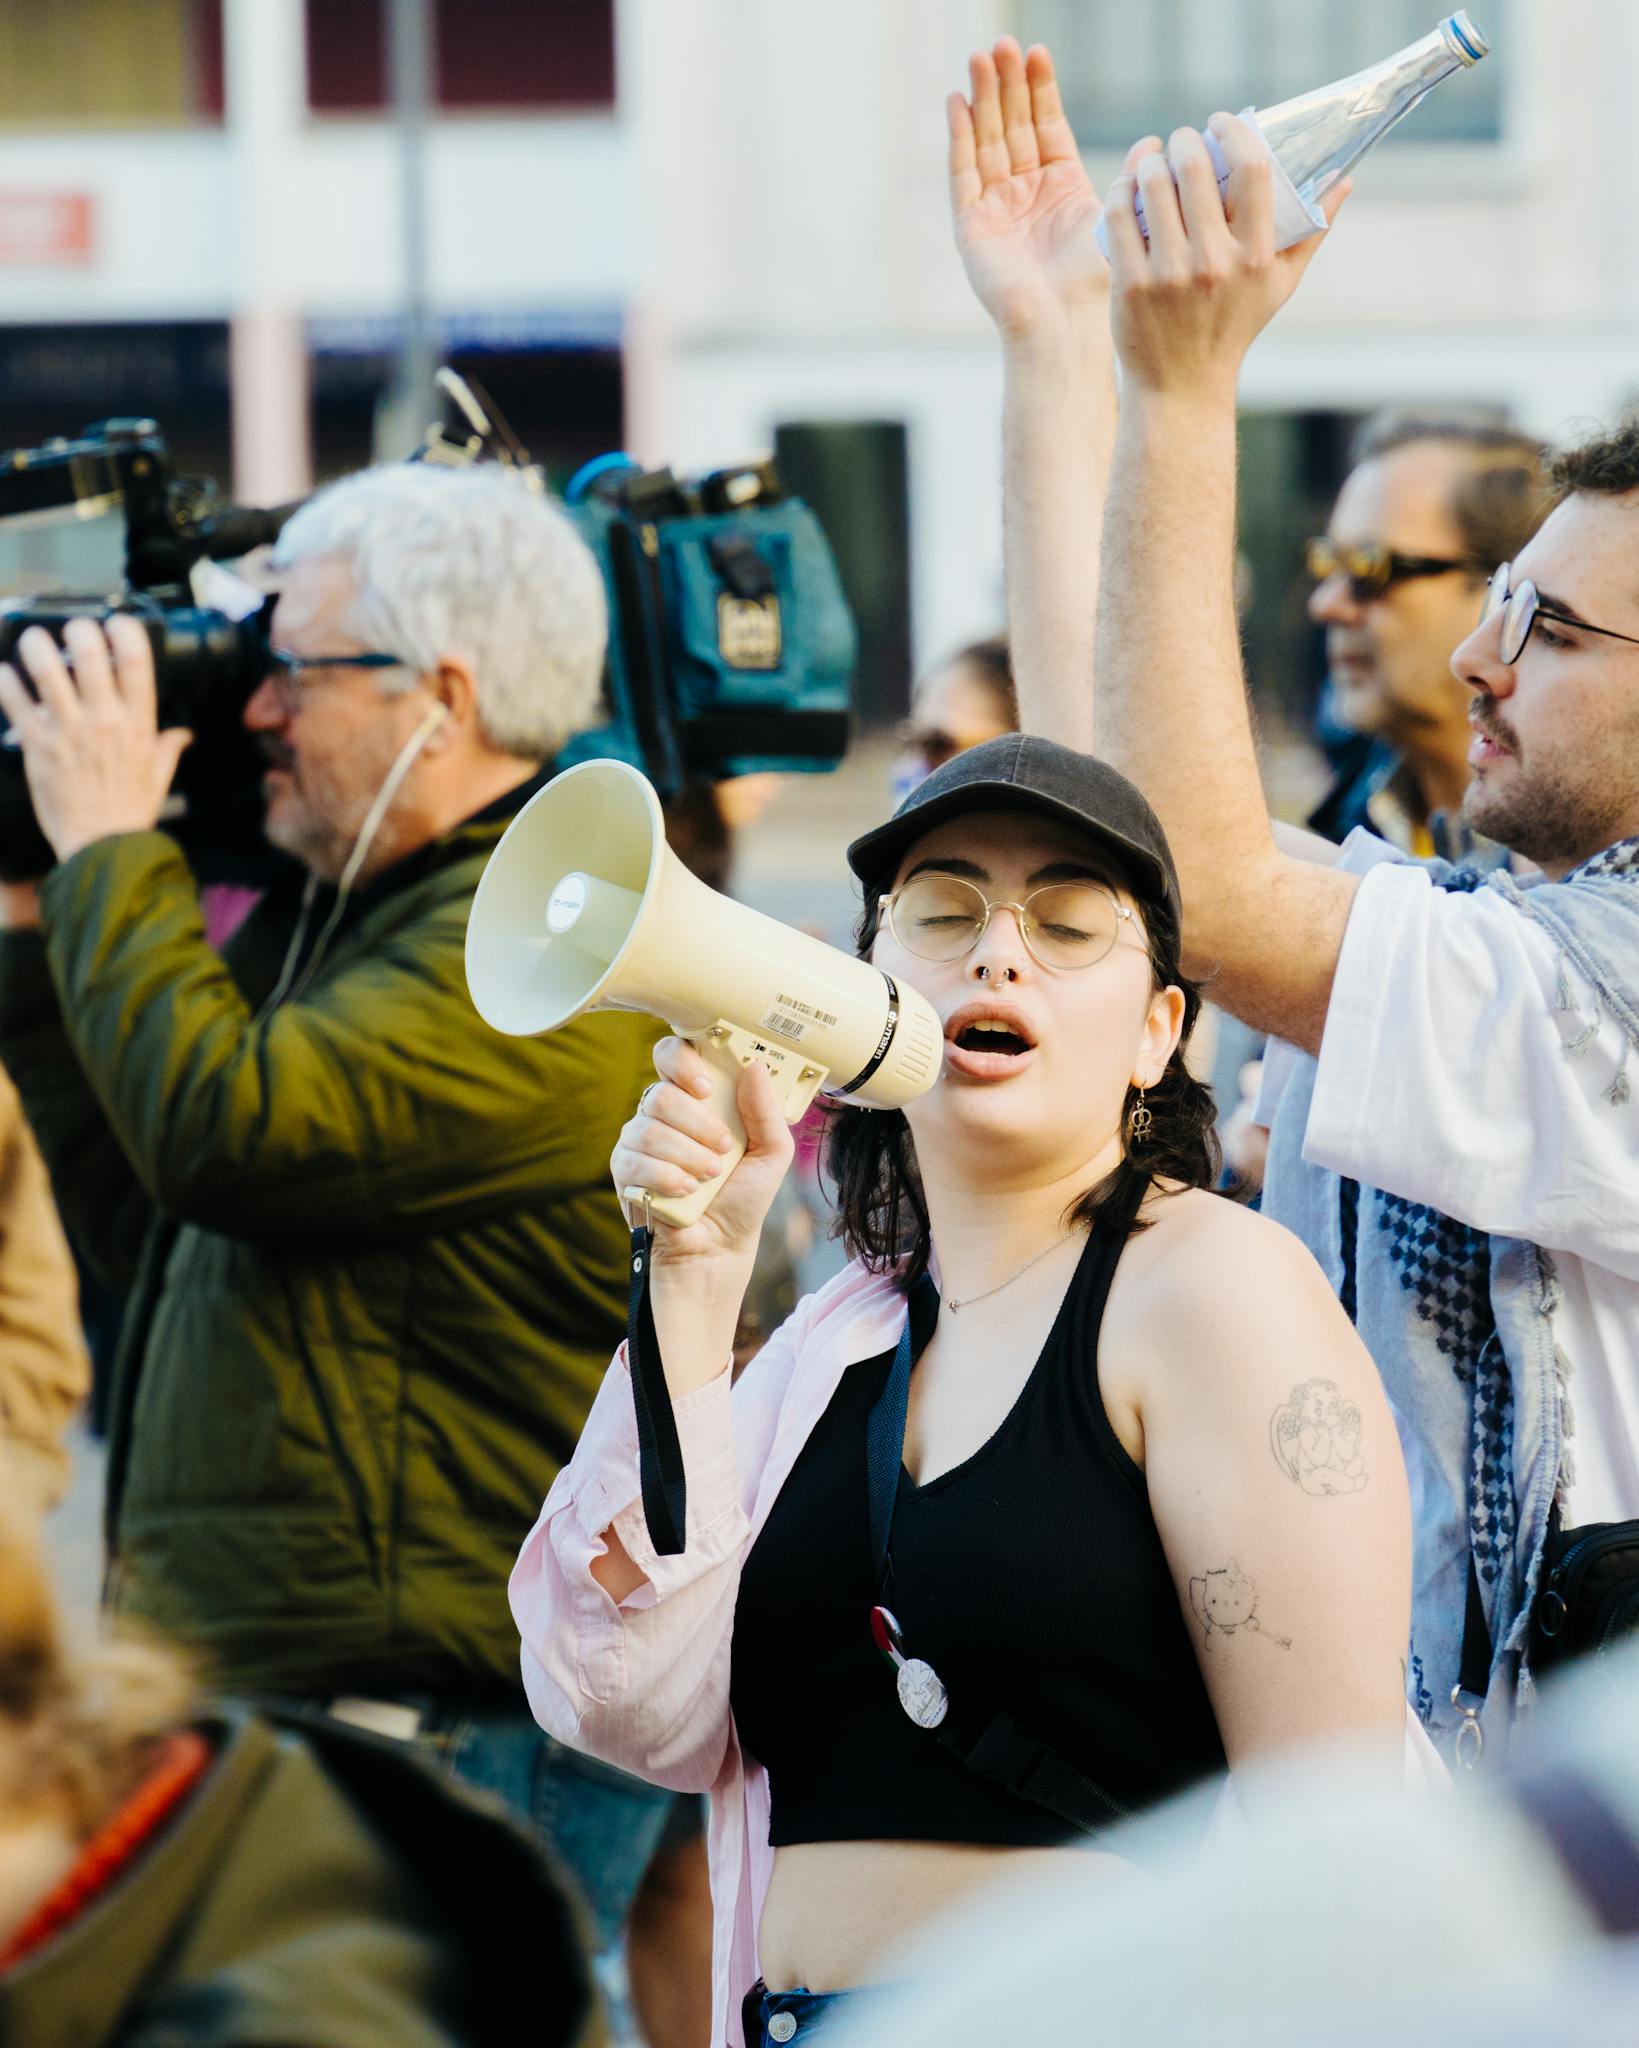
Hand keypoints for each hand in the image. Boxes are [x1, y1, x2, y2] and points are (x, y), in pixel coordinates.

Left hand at [0, 616, 191, 863]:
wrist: (101, 846)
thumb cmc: (130, 811)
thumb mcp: (159, 777)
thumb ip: (168, 748)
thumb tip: (182, 735)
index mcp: (138, 723)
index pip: (136, 661)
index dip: (124, 630)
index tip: (116, 624)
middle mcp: (103, 720)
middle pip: (88, 654)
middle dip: (78, 631)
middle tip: (71, 631)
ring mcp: (68, 731)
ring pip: (45, 670)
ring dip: (36, 646)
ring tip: (33, 640)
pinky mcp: (37, 746)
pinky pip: (14, 702)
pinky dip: (5, 681)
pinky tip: (4, 672)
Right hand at [610, 1036, 794, 1269]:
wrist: (720, 1247)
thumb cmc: (743, 1198)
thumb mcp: (771, 1152)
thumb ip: (765, 1109)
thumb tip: (754, 1065)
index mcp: (694, 1098)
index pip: (671, 1055)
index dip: (683, 1064)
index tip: (707, 1089)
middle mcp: (661, 1114)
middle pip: (662, 1095)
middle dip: (699, 1125)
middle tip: (723, 1148)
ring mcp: (637, 1140)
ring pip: (649, 1130)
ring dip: (687, 1156)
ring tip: (709, 1177)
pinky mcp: (623, 1171)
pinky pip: (635, 1161)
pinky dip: (667, 1178)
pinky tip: (686, 1191)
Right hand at [949, 39, 1147, 343]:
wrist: (1064, 328)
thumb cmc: (1094, 286)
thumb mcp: (1115, 221)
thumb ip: (1128, 181)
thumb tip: (1154, 145)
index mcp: (1059, 189)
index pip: (1044, 126)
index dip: (1039, 90)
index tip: (1038, 52)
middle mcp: (1024, 195)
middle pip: (1010, 126)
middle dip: (1007, 85)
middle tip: (1003, 42)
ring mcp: (995, 209)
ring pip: (985, 141)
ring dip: (982, 100)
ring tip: (981, 58)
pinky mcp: (971, 228)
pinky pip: (962, 173)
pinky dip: (959, 137)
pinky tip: (958, 103)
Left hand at [1102, 117, 1348, 403]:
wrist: (1181, 387)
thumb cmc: (1233, 329)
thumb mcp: (1280, 285)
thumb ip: (1312, 230)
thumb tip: (1345, 179)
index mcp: (1256, 256)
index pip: (1252, 169)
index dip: (1233, 132)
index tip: (1219, 122)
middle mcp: (1214, 263)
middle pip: (1194, 168)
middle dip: (1183, 140)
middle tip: (1179, 141)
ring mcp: (1169, 274)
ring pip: (1152, 186)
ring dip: (1148, 161)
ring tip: (1151, 161)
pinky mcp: (1130, 285)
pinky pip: (1120, 217)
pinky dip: (1120, 191)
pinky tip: (1126, 187)